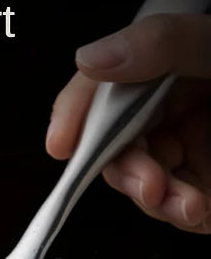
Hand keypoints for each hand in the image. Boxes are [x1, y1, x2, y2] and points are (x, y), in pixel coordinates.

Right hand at [47, 14, 210, 233]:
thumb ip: (162, 43)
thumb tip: (93, 58)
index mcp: (171, 68)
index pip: (103, 89)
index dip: (75, 115)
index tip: (61, 144)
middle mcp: (174, 109)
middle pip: (114, 144)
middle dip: (124, 170)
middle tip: (149, 183)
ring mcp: (187, 149)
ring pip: (139, 182)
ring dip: (154, 201)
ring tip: (186, 204)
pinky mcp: (203, 185)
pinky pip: (172, 208)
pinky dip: (179, 216)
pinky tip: (197, 209)